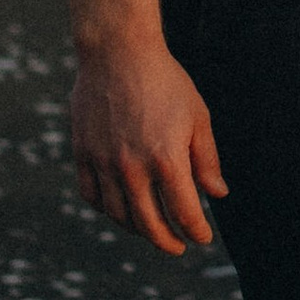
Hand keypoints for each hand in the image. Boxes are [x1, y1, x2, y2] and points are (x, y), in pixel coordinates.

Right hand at [71, 35, 227, 254]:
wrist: (118, 52)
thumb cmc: (165, 82)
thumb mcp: (197, 117)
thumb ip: (207, 160)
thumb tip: (217, 194)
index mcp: (167, 159)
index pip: (184, 213)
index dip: (196, 231)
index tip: (202, 237)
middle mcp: (132, 167)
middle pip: (149, 224)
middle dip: (167, 241)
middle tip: (177, 247)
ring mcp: (104, 162)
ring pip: (119, 215)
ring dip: (138, 230)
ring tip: (151, 230)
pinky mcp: (83, 154)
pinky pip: (92, 196)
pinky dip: (107, 210)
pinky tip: (120, 209)